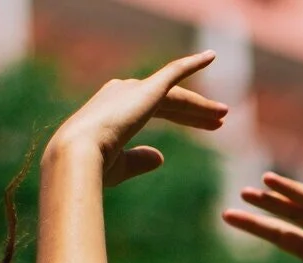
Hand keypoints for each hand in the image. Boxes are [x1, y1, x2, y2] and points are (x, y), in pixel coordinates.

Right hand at [47, 51, 228, 186]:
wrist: (78, 154)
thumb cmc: (93, 166)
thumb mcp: (119, 166)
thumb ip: (139, 159)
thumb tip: (161, 157)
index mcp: (114, 111)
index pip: (155, 111)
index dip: (182, 118)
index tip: (204, 128)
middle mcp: (123, 93)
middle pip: (169, 101)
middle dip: (193, 112)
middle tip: (220, 120)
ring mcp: (135, 89)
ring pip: (176, 95)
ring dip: (200, 105)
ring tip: (224, 114)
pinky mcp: (147, 89)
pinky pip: (173, 72)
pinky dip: (193, 62)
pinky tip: (211, 56)